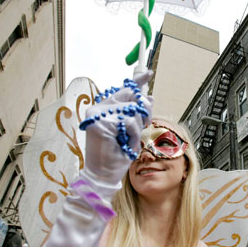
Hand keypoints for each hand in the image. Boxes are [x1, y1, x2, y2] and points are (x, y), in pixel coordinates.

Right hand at [81, 70, 153, 193]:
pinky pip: (129, 121)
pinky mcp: (100, 123)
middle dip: (144, 110)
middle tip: (144, 124)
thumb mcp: (131, 130)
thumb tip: (149, 96)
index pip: (125, 89)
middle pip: (132, 95)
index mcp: (105, 108)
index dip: (138, 81)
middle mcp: (99, 107)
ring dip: (138, 128)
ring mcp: (98, 114)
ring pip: (133, 110)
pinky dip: (134, 135)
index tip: (148, 72)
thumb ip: (137, 113)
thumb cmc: (117, 154)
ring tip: (130, 141)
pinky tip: (127, 144)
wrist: (104, 174)